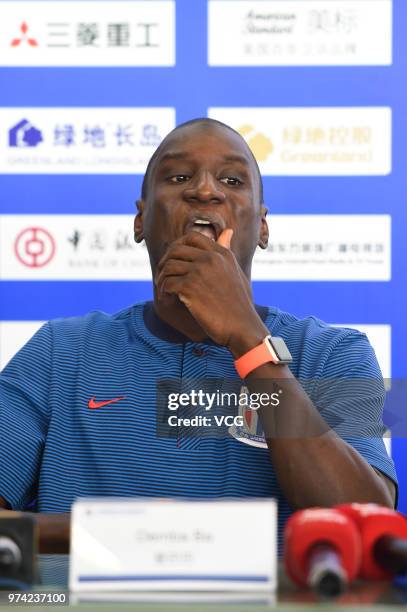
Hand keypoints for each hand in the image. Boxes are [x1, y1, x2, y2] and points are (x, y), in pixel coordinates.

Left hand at [155, 229, 266, 349]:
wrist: (242, 327)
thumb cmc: (240, 304)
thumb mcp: (236, 272)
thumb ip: (227, 251)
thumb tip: (227, 231)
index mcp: (222, 253)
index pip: (192, 237)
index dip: (177, 246)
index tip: (173, 259)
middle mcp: (211, 258)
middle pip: (175, 249)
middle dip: (165, 261)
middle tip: (163, 275)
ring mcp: (200, 271)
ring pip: (168, 266)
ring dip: (162, 278)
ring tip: (164, 290)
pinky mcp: (190, 287)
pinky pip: (167, 283)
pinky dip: (164, 292)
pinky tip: (167, 299)